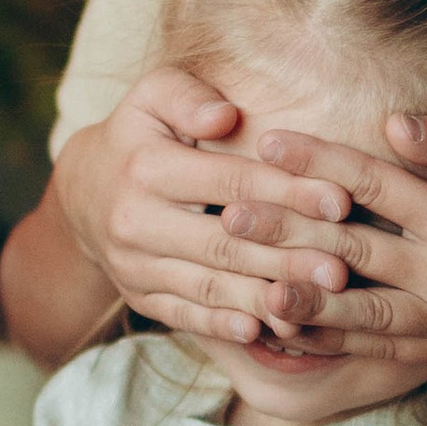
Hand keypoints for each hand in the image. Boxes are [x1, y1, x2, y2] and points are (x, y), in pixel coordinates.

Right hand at [56, 70, 370, 349]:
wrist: (83, 192)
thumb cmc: (139, 134)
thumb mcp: (152, 96)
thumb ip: (188, 94)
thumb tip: (226, 114)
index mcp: (146, 167)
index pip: (229, 182)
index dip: (287, 191)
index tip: (340, 200)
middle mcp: (135, 221)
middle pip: (224, 243)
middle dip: (287, 257)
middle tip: (343, 267)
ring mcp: (134, 265)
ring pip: (209, 286)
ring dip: (267, 298)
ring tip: (320, 303)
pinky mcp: (139, 296)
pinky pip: (185, 316)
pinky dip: (225, 326)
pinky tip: (265, 330)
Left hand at [217, 112, 426, 365]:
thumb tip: (392, 121)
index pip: (375, 186)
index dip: (318, 161)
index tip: (267, 141)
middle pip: (352, 253)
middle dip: (287, 231)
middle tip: (229, 213)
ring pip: (355, 315)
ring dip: (296, 299)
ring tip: (241, 283)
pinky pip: (372, 350)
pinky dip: (324, 341)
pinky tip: (279, 327)